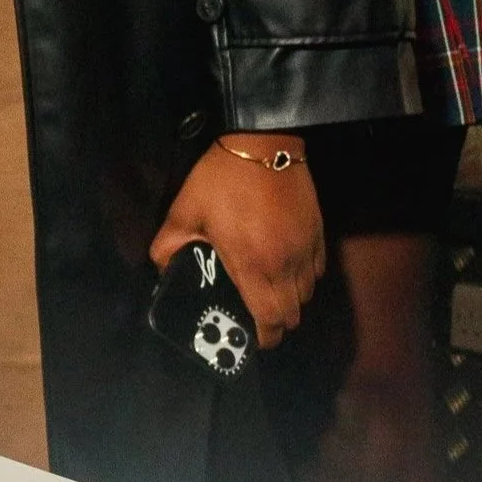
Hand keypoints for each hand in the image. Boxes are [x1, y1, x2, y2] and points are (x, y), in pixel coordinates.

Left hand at [148, 135, 322, 349]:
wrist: (263, 143)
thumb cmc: (221, 179)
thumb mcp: (184, 211)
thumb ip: (169, 246)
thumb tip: (163, 269)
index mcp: (253, 265)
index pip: (270, 319)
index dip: (264, 337)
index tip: (252, 339)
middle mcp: (286, 264)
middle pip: (293, 314)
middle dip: (276, 322)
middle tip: (256, 315)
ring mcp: (306, 249)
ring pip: (307, 294)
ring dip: (290, 299)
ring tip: (268, 290)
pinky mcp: (318, 233)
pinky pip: (317, 270)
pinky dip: (303, 277)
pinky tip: (284, 265)